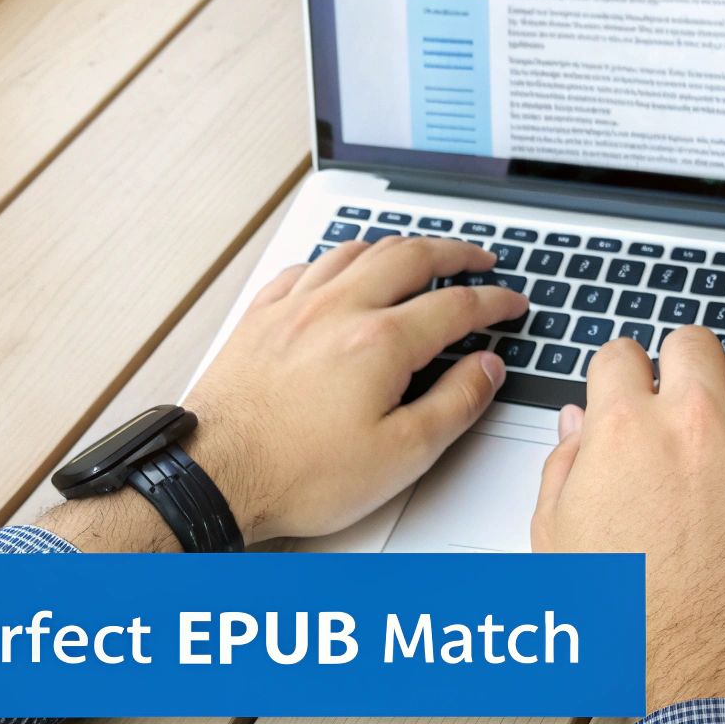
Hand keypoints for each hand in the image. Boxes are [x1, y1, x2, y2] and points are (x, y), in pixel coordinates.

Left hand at [42, 237, 526, 550]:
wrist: (213, 477)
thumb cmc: (297, 474)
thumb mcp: (402, 455)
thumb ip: (455, 404)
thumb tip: (487, 370)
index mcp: (380, 342)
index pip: (456, 305)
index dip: (494, 301)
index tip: (511, 303)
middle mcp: (338, 310)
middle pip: (409, 257)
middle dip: (454, 252)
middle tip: (478, 258)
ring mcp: (294, 308)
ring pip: (356, 251)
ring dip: (398, 246)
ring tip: (420, 252)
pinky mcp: (260, 318)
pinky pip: (306, 267)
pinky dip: (338, 260)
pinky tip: (341, 269)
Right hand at [531, 327, 724, 713]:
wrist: (706, 664)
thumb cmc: (631, 617)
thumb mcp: (559, 541)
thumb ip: (563, 467)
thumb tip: (577, 424)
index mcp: (624, 430)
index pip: (621, 353)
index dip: (622, 373)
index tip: (632, 388)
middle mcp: (693, 420)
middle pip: (692, 341)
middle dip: (682, 364)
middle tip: (684, 396)